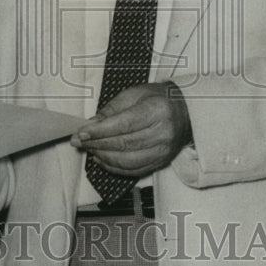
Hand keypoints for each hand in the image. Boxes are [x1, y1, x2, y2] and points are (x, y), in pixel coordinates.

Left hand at [71, 81, 191, 176]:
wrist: (186, 112)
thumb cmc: (158, 99)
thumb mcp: (135, 94)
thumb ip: (112, 109)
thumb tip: (91, 125)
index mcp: (157, 111)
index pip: (124, 125)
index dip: (100, 131)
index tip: (82, 133)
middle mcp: (162, 133)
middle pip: (123, 144)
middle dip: (97, 144)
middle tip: (79, 141)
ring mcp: (163, 151)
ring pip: (126, 161)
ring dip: (103, 157)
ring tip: (89, 149)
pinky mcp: (161, 163)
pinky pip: (133, 170)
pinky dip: (114, 167)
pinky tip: (102, 159)